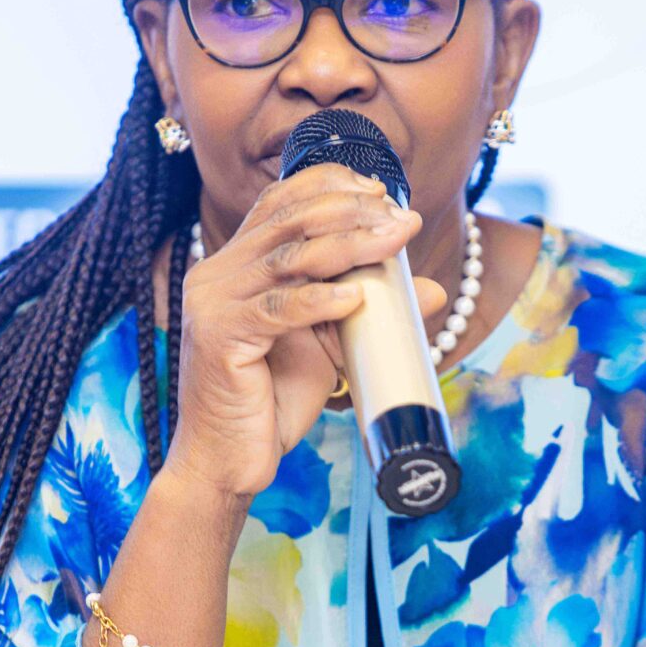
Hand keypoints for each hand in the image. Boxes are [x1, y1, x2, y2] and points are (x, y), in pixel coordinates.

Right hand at [163, 163, 446, 506]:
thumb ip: (366, 310)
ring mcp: (213, 302)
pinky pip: (278, 310)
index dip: (330, 186)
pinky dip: (320, 301)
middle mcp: (217, 273)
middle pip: (289, 221)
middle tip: (402, 219)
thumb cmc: (272, 401)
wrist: (229, 460)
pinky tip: (355, 298)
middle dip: (352, 212)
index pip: (280, 202)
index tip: (382, 191)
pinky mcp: (219, 337)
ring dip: (350, 245)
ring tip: (394, 242)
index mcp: (235, 263)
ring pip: (289, 259)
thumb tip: (432, 291)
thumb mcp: (328, 346)